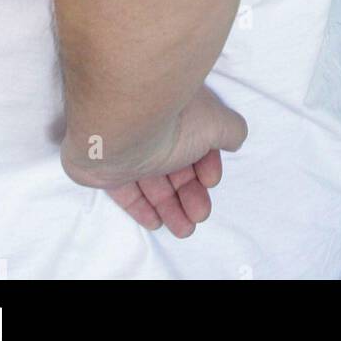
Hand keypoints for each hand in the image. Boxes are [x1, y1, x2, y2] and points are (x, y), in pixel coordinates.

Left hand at [64, 86, 246, 238]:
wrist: (119, 129)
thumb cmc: (173, 122)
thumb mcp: (218, 122)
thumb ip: (231, 131)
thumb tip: (232, 139)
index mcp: (179, 111)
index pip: (198, 140)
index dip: (206, 164)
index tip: (210, 181)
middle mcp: (154, 127)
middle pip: (177, 166)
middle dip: (192, 193)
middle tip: (200, 214)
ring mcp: (129, 148)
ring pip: (154, 182)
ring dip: (172, 207)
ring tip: (185, 229)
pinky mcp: (108, 169)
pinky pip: (127, 192)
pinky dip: (142, 207)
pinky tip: (155, 222)